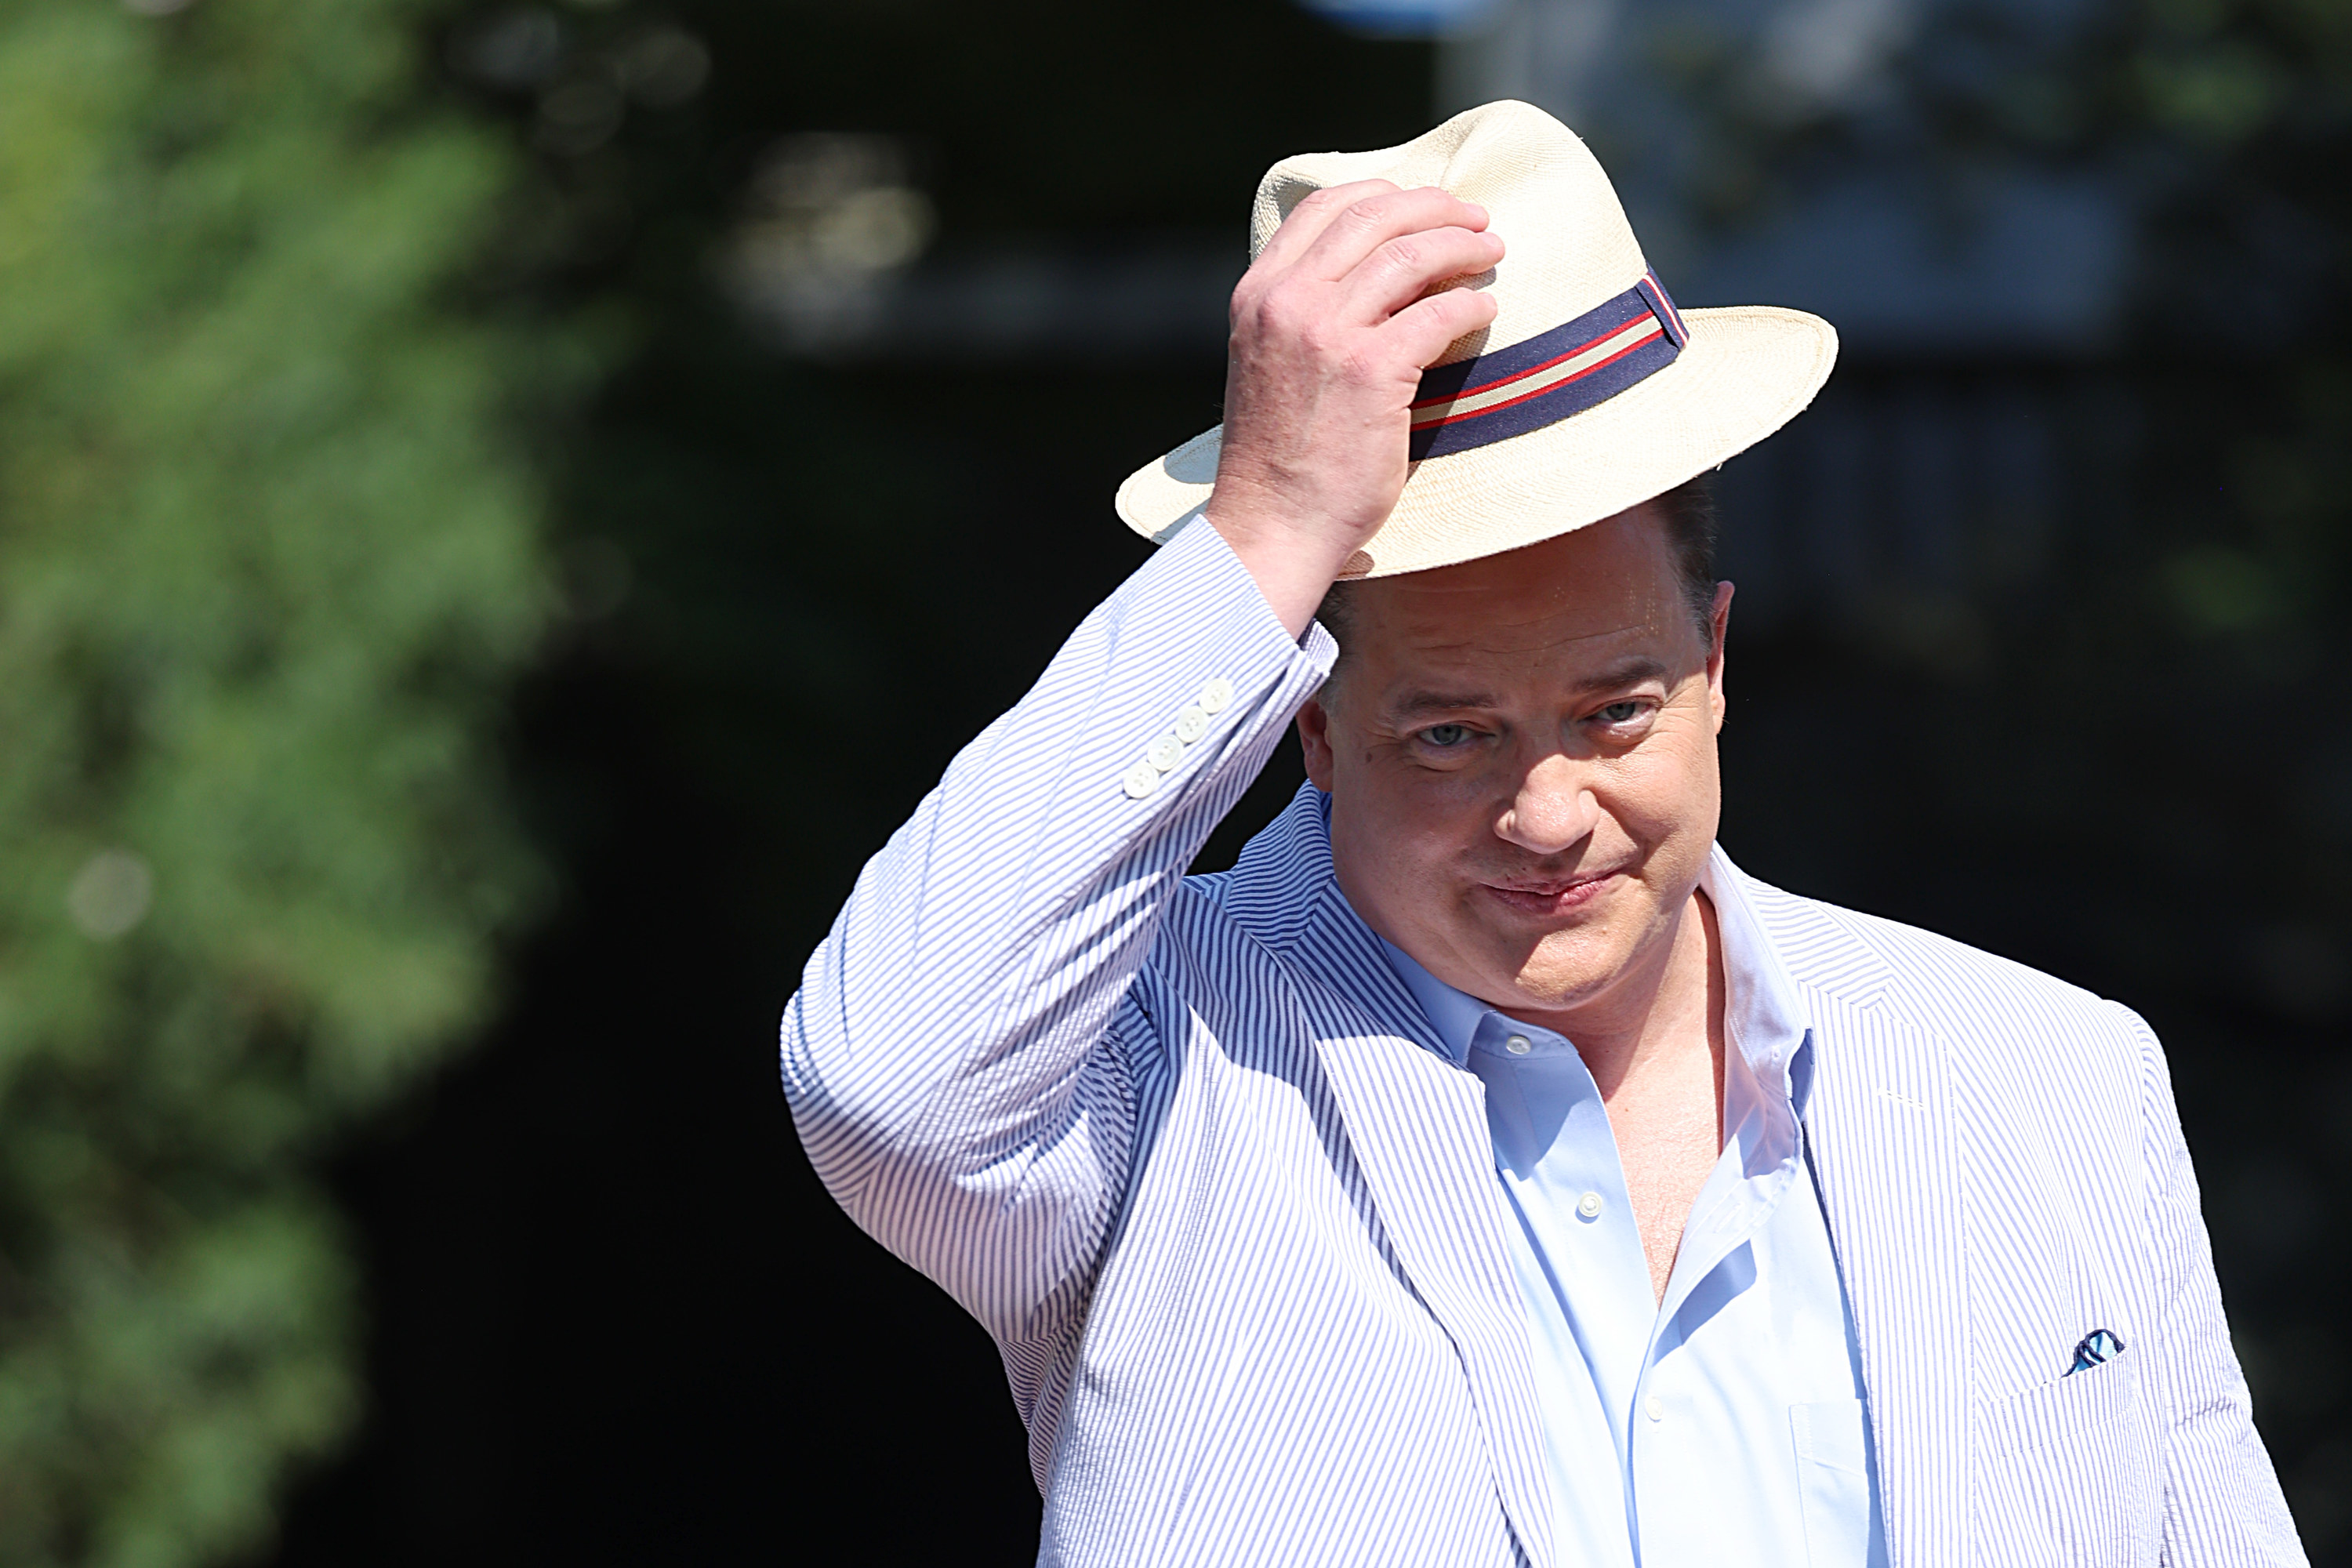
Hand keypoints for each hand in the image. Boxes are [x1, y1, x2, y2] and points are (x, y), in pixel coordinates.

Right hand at [1204, 181, 1503, 636]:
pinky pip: (1438, 314)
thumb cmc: (1279, 461)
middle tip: (1477, 220)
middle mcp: (1285, 303)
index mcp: (1257, 295)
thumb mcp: (1271, 365)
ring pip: (1410, 256)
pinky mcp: (1370, 372)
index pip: (1323, 208)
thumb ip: (1303, 317)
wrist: (1272, 527)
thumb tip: (1374, 279)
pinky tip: (1486, 314)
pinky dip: (1470, 306)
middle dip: (1436, 209)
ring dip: (1463, 246)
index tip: (1424, 205)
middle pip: (1373, 218)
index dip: (1384, 194)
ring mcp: (1325, 334)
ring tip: (1493, 255)